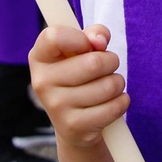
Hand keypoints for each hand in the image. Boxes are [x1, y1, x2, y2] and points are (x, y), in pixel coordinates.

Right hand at [28, 24, 127, 147]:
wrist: (74, 126)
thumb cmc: (80, 77)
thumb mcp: (82, 51)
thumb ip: (93, 35)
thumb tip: (99, 41)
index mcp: (40, 57)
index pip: (54, 36)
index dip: (80, 38)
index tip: (88, 46)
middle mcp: (42, 81)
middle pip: (94, 62)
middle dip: (111, 61)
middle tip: (107, 67)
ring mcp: (56, 106)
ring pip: (109, 85)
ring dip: (118, 83)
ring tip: (108, 87)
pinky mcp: (74, 126)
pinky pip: (114, 107)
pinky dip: (121, 102)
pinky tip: (111, 103)